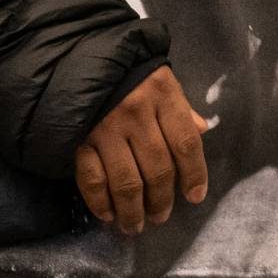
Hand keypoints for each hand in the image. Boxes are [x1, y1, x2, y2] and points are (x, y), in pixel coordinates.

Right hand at [75, 65, 208, 235]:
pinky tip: (109, 215)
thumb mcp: (161, 79)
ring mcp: (104, 127)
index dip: (194, 174)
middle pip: (158, 168)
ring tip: (136, 225)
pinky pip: (93, 179)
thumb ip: (180, 108)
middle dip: (161, 200)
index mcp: (162, 94)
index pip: (186, 143)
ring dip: (133, 211)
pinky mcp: (78, 139)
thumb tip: (201, 132)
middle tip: (161, 217)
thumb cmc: (127, 69)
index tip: (195, 197)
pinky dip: (101, 203)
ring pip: (126, 181)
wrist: (76, 52)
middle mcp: (135, 112)